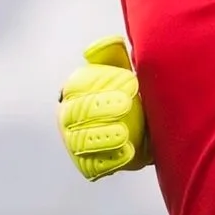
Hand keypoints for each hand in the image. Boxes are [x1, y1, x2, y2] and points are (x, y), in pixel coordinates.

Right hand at [58, 35, 147, 180]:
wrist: (145, 128)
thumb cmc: (129, 93)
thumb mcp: (121, 69)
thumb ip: (111, 54)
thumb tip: (98, 47)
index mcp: (72, 92)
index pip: (77, 86)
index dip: (101, 82)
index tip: (131, 82)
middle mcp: (68, 118)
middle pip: (75, 114)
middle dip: (99, 108)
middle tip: (126, 104)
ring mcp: (75, 144)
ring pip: (81, 143)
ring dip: (102, 138)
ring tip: (125, 134)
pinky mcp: (89, 166)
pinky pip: (95, 166)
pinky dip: (111, 161)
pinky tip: (128, 153)